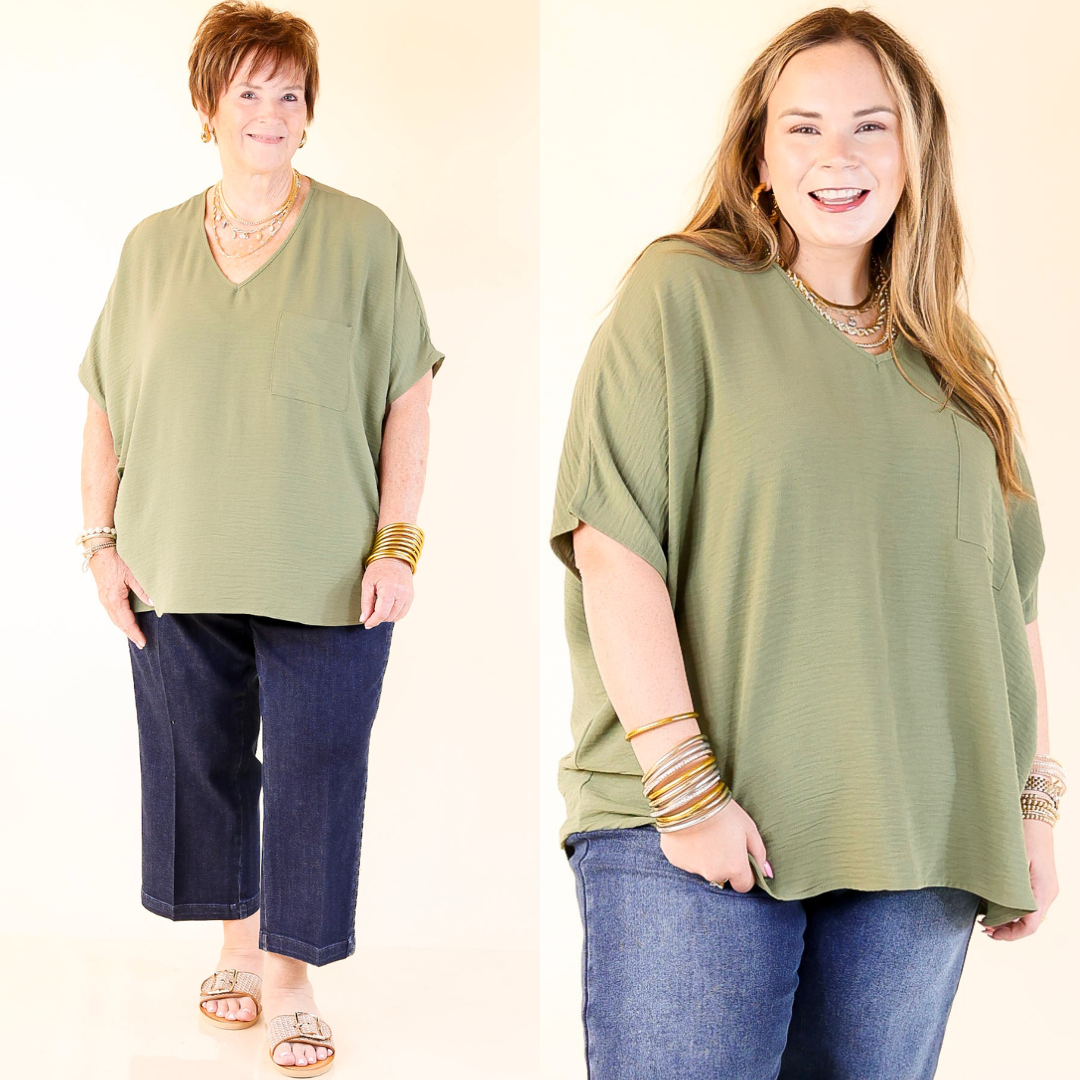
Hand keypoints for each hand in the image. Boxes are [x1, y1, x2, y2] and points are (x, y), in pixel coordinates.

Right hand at [89, 546, 150, 648]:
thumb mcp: (133, 575)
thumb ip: (143, 590)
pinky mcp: (104, 593)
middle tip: (141, 643)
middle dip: (130, 634)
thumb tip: (154, 603)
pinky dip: (120, 620)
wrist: (99, 549)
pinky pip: (112, 611)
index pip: (126, 622)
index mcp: (114, 599)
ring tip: (134, 635)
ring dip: (124, 628)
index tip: (143, 642)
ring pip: (115, 618)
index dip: (135, 633)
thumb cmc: (116, 560)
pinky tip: (125, 621)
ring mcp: (104, 598)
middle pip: (119, 623)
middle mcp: (107, 601)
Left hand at [359, 557, 413, 627]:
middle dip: (378, 618)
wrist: (395, 557)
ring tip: (379, 607)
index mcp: (389, 589)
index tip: (366, 624)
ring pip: (397, 617)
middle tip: (370, 612)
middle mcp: (402, 594)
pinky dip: (394, 614)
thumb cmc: (379, 568)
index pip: (382, 613)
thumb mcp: (367, 583)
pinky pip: (403, 613)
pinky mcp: (411, 597)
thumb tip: (364, 619)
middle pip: (389, 616)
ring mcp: (408, 596)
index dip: (373, 621)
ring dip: (386, 617)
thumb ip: (366, 603)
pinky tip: (387, 607)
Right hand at [658, 797, 772, 891]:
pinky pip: (686, 860)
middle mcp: (713, 873)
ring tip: (703, 833)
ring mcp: (692, 868)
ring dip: (705, 856)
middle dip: (723, 863)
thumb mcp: (748, 827)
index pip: (744, 885)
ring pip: (703, 868)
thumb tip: (767, 873)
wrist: (689, 797)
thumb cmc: (723, 810)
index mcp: (734, 867)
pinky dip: (688, 851)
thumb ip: (759, 853)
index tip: (739, 857)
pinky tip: (689, 833)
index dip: (744, 873)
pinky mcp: (675, 860)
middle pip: (722, 876)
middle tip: (720, 839)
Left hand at [980, 819, 1057, 940]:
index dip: (1009, 934)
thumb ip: (1005, 885)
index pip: (1030, 925)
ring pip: (1029, 915)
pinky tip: (995, 905)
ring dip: (1009, 920)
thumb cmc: (1020, 835)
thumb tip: (990, 907)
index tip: (989, 932)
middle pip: (1030, 923)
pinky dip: (1013, 909)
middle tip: (982, 927)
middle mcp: (1048, 893)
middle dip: (1006, 930)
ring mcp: (1045, 888)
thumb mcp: (1010, 861)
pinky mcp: (1040, 882)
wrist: (1034, 817)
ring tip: (986, 919)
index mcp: (1042, 891)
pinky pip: (1029, 903)